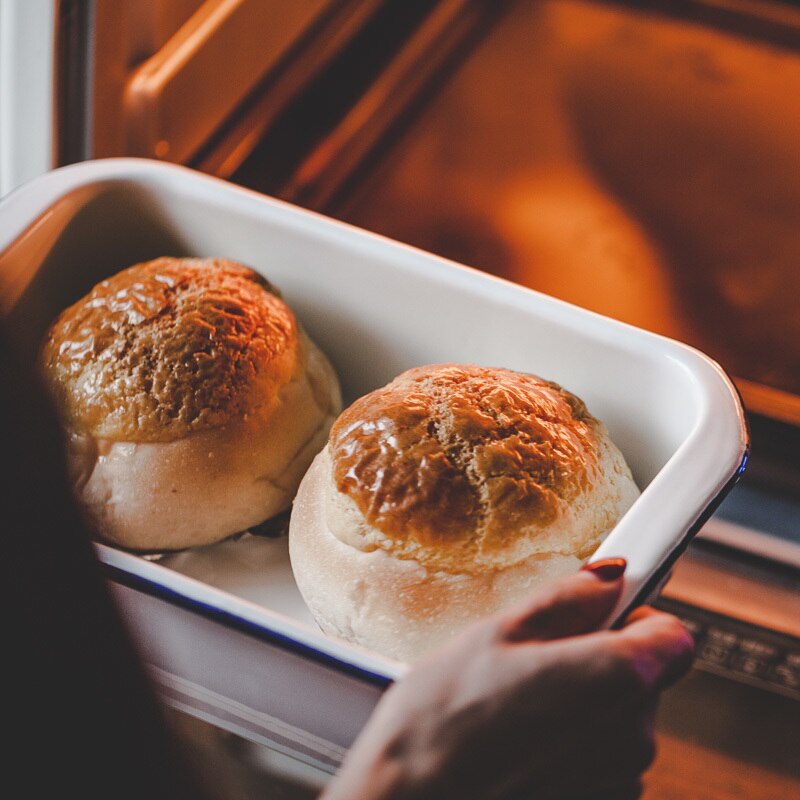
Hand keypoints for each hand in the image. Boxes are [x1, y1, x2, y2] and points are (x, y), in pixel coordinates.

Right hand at [322, 563, 693, 799]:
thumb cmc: (439, 724)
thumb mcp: (497, 633)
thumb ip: (568, 598)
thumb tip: (608, 578)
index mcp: (617, 680)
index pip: (674, 635)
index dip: (638, 616)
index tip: (605, 611)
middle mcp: (632, 740)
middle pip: (642, 678)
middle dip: (598, 661)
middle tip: (533, 661)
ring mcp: (617, 783)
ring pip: (615, 720)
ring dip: (580, 707)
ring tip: (516, 708)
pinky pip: (597, 760)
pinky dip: (569, 746)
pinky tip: (518, 744)